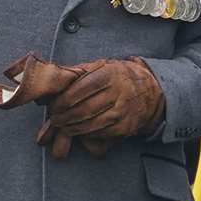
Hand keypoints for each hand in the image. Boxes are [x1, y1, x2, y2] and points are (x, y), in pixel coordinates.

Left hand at [46, 57, 164, 138]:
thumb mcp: (100, 66)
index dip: (61, 102)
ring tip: (62, 126)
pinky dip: (85, 134)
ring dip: (71, 129)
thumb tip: (49, 86)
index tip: (52, 107)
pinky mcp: (125, 128)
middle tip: (54, 119)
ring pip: (89, 125)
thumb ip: (75, 73)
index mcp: (109, 74)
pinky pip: (99, 134)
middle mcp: (118, 93)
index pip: (78, 91)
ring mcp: (123, 112)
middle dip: (62, 118)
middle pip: (81, 110)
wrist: (150, 90)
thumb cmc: (118, 76)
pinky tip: (79, 130)